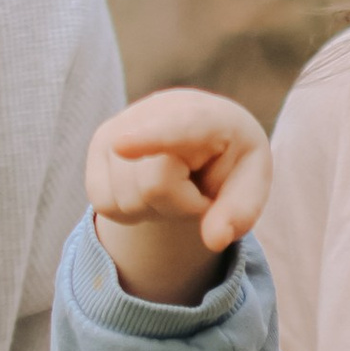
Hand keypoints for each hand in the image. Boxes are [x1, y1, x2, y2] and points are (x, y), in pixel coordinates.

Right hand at [86, 90, 270, 305]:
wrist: (200, 138)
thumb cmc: (229, 161)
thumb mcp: (251, 184)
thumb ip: (239, 212)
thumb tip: (215, 241)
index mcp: (208, 115)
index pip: (178, 126)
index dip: (150, 137)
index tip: (121, 146)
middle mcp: (157, 109)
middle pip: (155, 186)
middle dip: (182, 206)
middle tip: (198, 189)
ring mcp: (122, 125)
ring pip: (126, 199)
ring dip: (155, 210)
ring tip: (174, 185)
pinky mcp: (98, 147)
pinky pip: (104, 204)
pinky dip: (130, 212)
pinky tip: (148, 190)